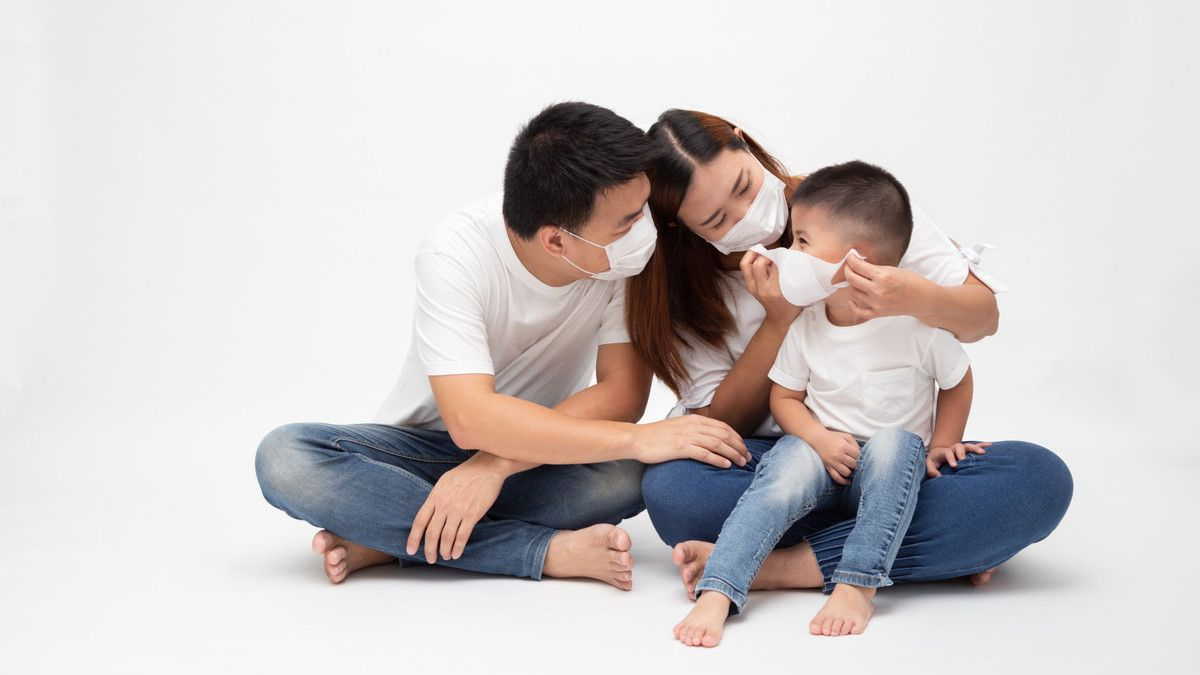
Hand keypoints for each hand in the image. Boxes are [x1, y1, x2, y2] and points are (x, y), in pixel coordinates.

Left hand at [406, 456, 507, 562]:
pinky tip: (456, 553)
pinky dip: (458, 547)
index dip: (413, 538)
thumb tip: (429, 513)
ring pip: (446, 537)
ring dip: (444, 550)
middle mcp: (444, 504)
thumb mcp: (444, 482)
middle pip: (432, 533)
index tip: (411, 550)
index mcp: (435, 496)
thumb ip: (435, 498)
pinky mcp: (472, 514)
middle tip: (430, 559)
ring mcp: (458, 510)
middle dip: (429, 549)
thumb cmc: (466, 473)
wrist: (487, 467)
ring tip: (445, 556)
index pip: (420, 521)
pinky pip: (462, 536)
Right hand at [631, 415, 749, 468]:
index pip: (723, 426)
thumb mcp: (678, 427)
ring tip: (742, 463)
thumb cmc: (655, 436)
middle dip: (739, 447)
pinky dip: (718, 459)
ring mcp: (687, 436)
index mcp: (694, 419)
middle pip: (724, 435)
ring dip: (733, 454)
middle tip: (748, 458)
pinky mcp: (681, 447)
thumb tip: (707, 439)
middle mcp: (693, 425)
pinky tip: (726, 466)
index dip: (737, 437)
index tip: (744, 448)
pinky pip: (705, 454)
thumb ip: (693, 430)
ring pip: (718, 444)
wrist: (637, 439)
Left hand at [740, 249, 801, 327]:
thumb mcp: (797, 291)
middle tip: (774, 254)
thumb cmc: (792, 305)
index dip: (780, 256)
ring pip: (746, 265)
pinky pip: (745, 269)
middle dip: (766, 255)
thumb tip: (789, 255)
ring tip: (763, 251)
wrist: (779, 318)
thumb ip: (794, 275)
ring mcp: (753, 288)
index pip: (774, 266)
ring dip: (754, 255)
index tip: (785, 254)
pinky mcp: (749, 286)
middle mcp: (761, 289)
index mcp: (775, 290)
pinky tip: (760, 258)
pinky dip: (751, 260)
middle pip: (757, 264)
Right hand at [812, 430, 860, 484]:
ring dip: (849, 470)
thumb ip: (855, 444)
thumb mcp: (846, 436)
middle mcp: (838, 455)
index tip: (854, 454)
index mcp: (843, 446)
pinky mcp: (828, 467)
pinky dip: (843, 481)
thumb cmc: (834, 437)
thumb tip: (859, 455)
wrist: (818, 439)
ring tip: (848, 466)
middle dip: (854, 463)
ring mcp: (832, 462)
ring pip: (846, 472)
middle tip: (852, 460)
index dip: (858, 455)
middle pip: (853, 464)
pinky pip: (836, 477)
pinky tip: (848, 481)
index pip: (857, 455)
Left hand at [842, 255, 931, 320]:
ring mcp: (877, 304)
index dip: (851, 260)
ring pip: (853, 293)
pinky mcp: (878, 313)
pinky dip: (853, 304)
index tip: (850, 257)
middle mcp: (878, 291)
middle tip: (849, 267)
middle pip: (852, 279)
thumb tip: (858, 264)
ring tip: (857, 281)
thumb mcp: (893, 269)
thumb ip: (875, 268)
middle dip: (848, 270)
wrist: (923, 299)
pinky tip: (853, 299)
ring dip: (853, 286)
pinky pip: (859, 310)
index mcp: (883, 277)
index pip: (858, 266)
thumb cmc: (911, 281)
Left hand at [926, 442, 990, 477]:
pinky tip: (989, 445)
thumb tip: (939, 476)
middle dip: (962, 453)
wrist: (937, 455)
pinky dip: (982, 445)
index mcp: (943, 452)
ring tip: (982, 452)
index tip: (954, 466)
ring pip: (968, 446)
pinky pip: (975, 446)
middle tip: (964, 460)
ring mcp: (960, 450)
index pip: (947, 453)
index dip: (951, 458)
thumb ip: (931, 470)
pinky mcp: (966, 451)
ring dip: (975, 448)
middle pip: (958, 447)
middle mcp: (952, 449)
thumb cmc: (934, 461)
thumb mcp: (929, 466)